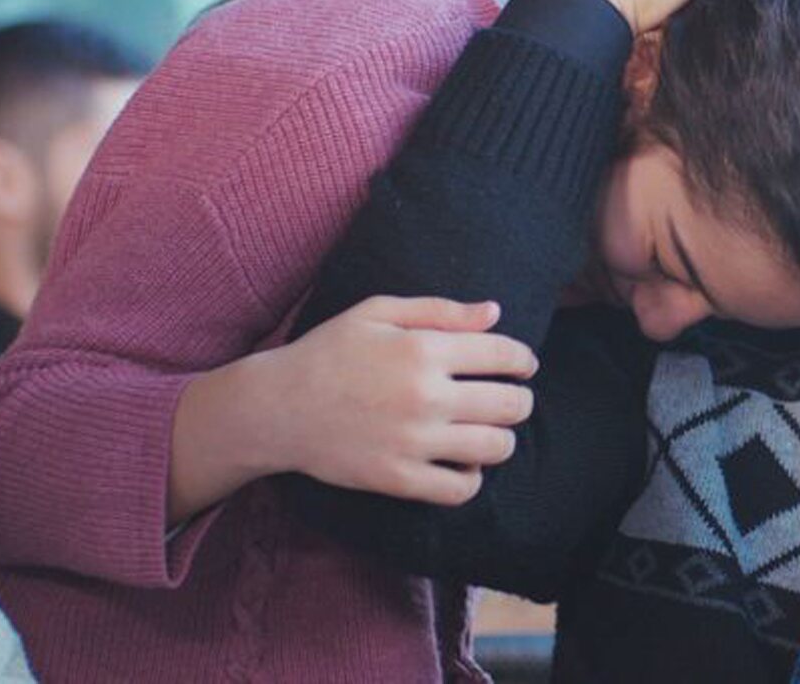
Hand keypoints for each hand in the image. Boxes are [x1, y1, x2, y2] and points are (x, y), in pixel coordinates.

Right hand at [261, 296, 537, 505]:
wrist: (275, 407)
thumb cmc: (328, 352)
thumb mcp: (377, 312)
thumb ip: (441, 311)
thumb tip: (495, 313)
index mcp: (423, 349)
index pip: (504, 355)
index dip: (524, 360)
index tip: (524, 366)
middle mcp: (424, 396)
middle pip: (511, 405)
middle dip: (520, 400)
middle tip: (510, 399)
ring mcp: (413, 441)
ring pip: (495, 448)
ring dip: (502, 439)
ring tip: (488, 431)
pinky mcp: (397, 478)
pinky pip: (460, 489)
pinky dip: (471, 478)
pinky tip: (462, 463)